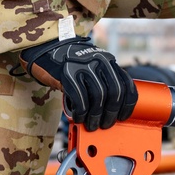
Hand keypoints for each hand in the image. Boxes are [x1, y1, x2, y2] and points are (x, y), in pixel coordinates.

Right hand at [19, 37, 136, 130]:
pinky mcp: (68, 73)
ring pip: (99, 96)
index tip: (122, 117)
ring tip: (90, 124)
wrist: (47, 49)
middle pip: (115, 92)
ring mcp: (84, 66)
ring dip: (95, 116)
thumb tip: (112, 111)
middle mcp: (100, 61)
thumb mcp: (93, 69)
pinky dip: (81, 112)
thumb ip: (103, 83)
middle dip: (111, 113)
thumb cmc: (71, 65)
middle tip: (105, 125)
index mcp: (109, 62)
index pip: (126, 84)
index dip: (127, 105)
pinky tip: (78, 117)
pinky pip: (80, 98)